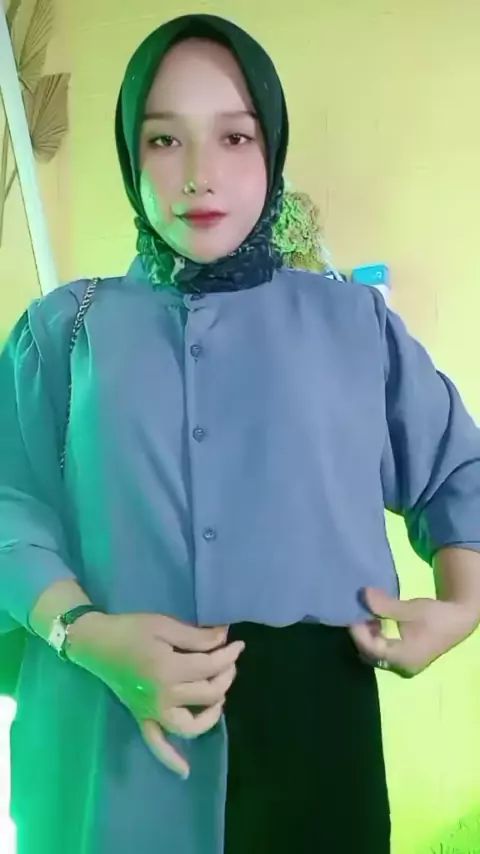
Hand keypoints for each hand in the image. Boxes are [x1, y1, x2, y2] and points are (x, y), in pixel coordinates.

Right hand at [69, 612, 243, 777]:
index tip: (237, 644)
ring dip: (210, 715)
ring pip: (190, 725)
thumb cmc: (130, 629)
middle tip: (228, 661)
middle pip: (207, 693)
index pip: (209, 666)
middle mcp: (163, 696)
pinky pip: (156, 744)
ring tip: (218, 698)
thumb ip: (196, 637)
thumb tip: (224, 639)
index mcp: (168, 669)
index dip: (228, 655)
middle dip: (225, 675)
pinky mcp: (141, 717)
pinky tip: (185, 771)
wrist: (96, 643)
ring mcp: (152, 711)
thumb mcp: (164, 625)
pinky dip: (170, 759)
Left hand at [349, 587, 477, 677]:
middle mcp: (402, 667)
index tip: (352, 615)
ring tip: (366, 616)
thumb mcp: (410, 608)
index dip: (358, 632)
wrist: (457, 622)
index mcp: (404, 657)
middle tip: (356, 614)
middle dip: (361, 635)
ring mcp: (403, 666)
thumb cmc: (435, 615)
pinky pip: (383, 653)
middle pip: (371, 655)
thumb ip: (385, 604)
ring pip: (375, 655)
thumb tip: (363, 594)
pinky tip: (376, 623)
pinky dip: (376, 639)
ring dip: (368, 636)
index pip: (372, 649)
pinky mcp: (404, 661)